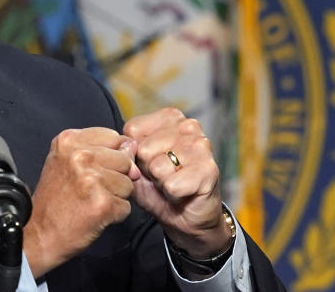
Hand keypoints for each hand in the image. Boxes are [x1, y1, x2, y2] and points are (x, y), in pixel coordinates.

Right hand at [24, 127, 141, 277]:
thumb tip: (132, 146)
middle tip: (90, 188)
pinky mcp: (102, 203)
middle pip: (124, 160)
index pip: (113, 137)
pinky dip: (114, 214)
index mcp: (69, 140)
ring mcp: (91, 179)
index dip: (110, 155)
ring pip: (128, 184)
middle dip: (115, 176)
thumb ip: (99, 148)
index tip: (93, 169)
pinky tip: (95, 214)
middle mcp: (80, 156)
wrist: (39, 233)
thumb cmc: (54, 198)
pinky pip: (126, 206)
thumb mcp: (66, 160)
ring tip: (91, 200)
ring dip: (115, 196)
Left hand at [124, 107, 232, 258]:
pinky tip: (182, 192)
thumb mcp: (135, 167)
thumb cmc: (161, 186)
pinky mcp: (209, 169)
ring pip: (157, 167)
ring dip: (160, 182)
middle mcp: (188, 125)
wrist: (188, 217)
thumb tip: (127, 146)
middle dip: (148, 168)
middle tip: (163, 175)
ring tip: (173, 182)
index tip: (150, 162)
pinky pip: (172, 185)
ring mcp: (201, 145)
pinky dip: (172, 194)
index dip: (135, 153)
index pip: (133, 129)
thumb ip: (125, 153)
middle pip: (144, 149)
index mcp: (169, 117)